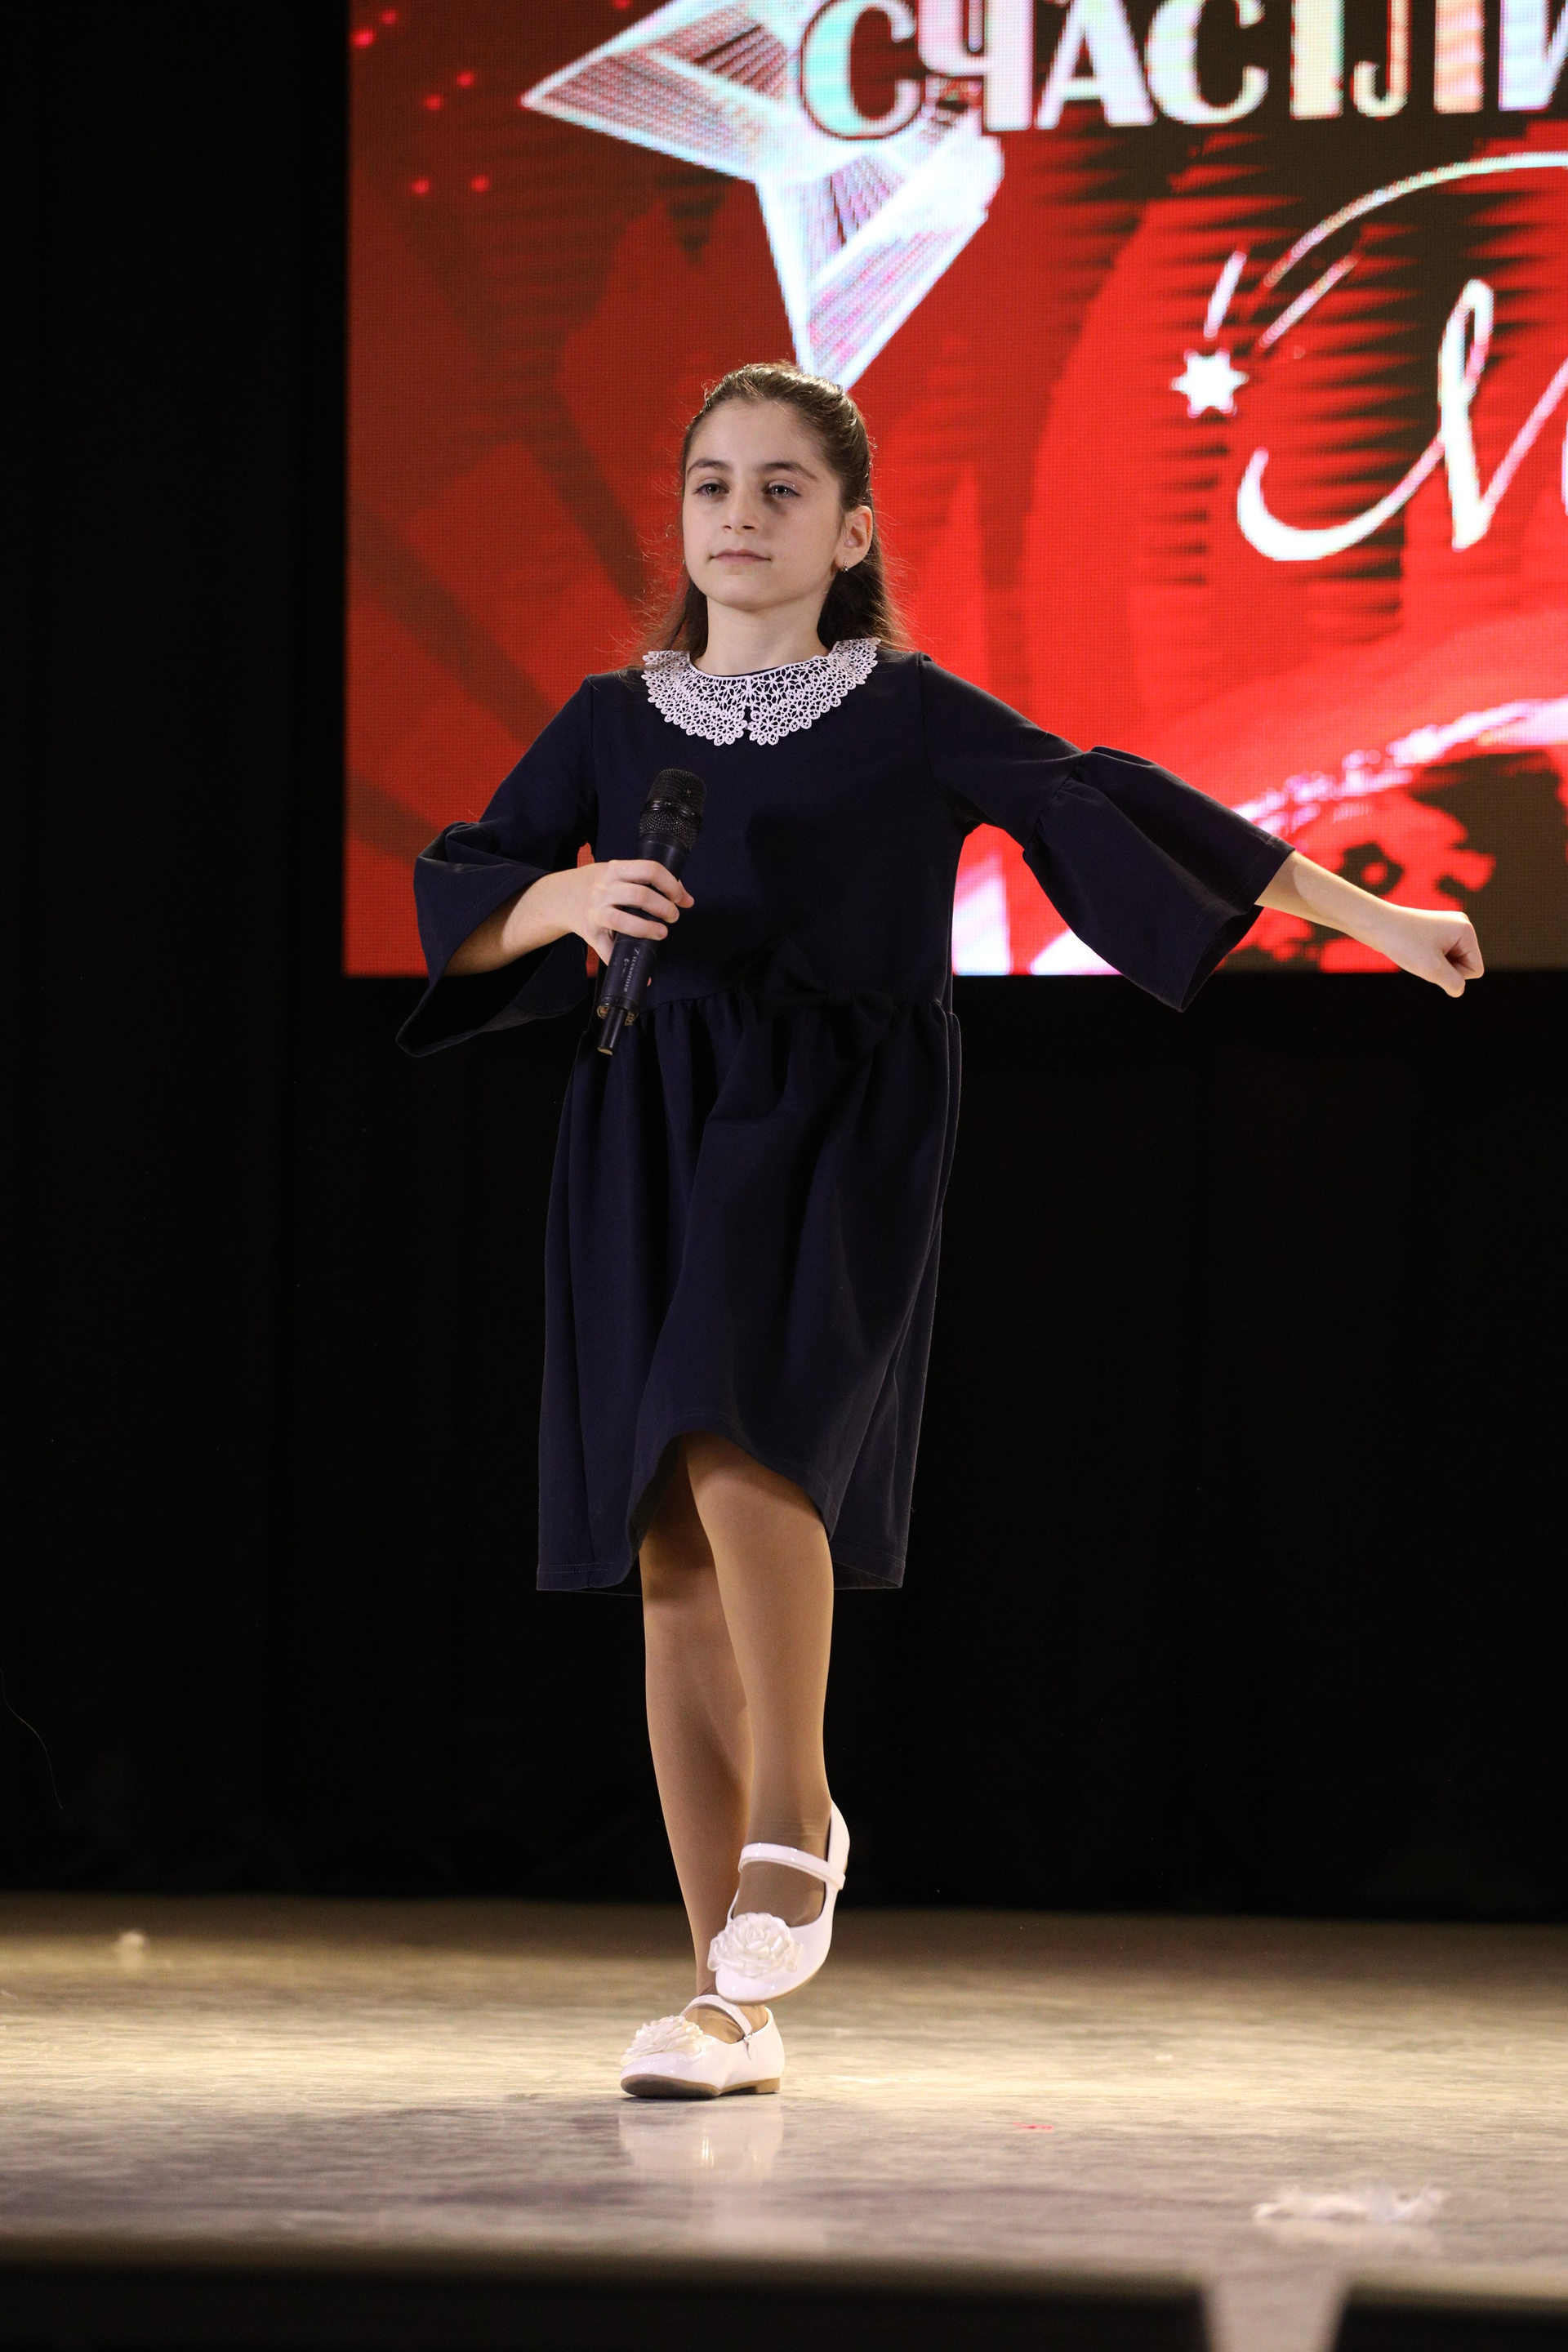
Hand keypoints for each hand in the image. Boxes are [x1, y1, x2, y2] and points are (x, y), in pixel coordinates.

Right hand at [524, 859, 692, 965]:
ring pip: (624, 922)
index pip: (649, 870)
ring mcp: (595, 913)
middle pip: (641, 896)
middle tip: (672, 916)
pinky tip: (647, 974)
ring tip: (661, 932)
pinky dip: (628, 963)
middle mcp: (603, 890)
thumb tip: (683, 895)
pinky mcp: (591, 933)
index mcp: (614, 870)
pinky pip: (609, 952)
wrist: (561, 897)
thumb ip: (646, 879)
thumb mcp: (618, 873)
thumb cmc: (597, 884)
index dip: (671, 884)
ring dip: (649, 929)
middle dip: (664, 908)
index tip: (680, 897)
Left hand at [1372, 903, 1483, 996]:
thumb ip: (1453, 983)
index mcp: (1466, 930)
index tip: (1433, 963)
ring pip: (1451, 961)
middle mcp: (1461, 924)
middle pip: (1464, 964)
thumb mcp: (1433, 970)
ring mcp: (1447, 925)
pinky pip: (1440, 954)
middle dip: (1444, 968)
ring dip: (1435, 964)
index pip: (1474, 969)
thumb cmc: (1404, 944)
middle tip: (1422, 956)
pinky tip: (1414, 950)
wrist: (1376, 924)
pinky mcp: (1435, 929)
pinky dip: (1428, 958)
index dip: (1454, 975)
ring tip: (1417, 953)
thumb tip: (1458, 989)